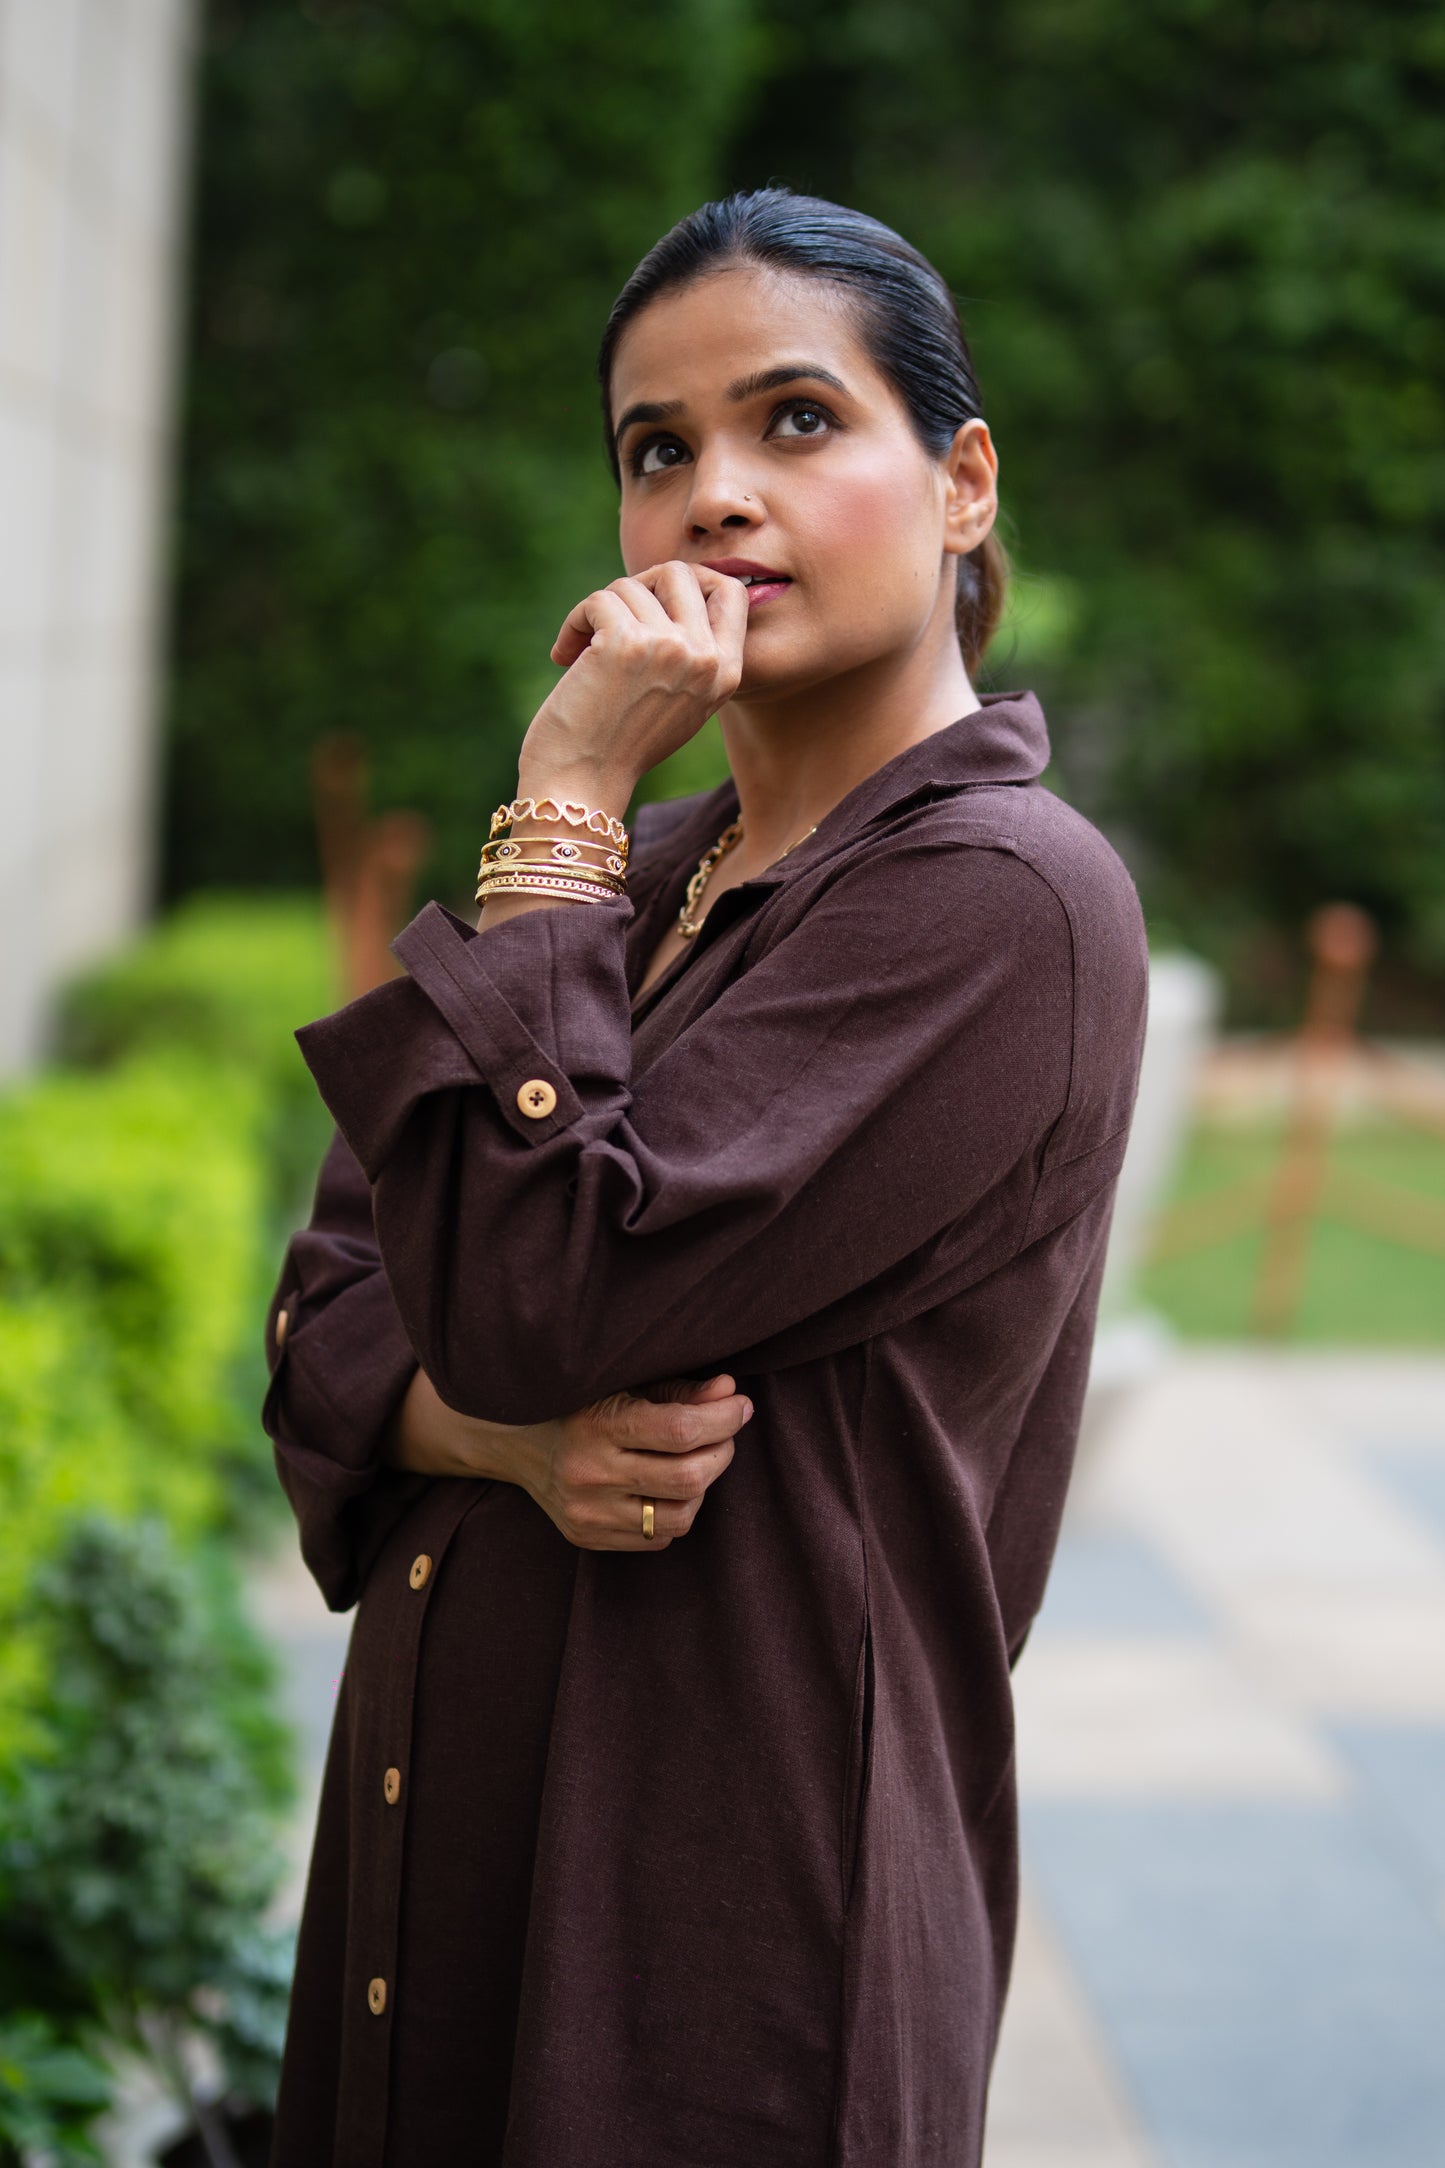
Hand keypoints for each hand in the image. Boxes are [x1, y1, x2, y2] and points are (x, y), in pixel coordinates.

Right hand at [382, 1367, 749, 1551]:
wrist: (513, 1441)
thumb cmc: (579, 1402)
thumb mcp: (624, 1384)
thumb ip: (678, 1391)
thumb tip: (730, 1392)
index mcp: (598, 1424)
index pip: (681, 1430)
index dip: (724, 1419)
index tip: (741, 1405)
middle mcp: (590, 1473)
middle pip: (687, 1477)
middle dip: (722, 1451)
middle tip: (725, 1433)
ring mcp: (587, 1513)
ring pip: (680, 1517)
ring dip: (703, 1488)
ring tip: (698, 1462)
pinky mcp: (587, 1537)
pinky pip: (658, 1538)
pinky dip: (676, 1512)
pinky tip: (668, 1488)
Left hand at [515, 561, 749, 811]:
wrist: (583, 787)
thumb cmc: (619, 747)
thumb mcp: (679, 703)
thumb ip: (690, 652)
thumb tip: (668, 587)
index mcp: (726, 674)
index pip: (732, 591)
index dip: (692, 581)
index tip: (653, 600)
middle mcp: (705, 659)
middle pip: (680, 573)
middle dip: (638, 586)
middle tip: (610, 618)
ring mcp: (669, 648)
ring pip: (630, 586)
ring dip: (596, 613)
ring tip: (581, 652)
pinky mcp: (625, 643)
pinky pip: (597, 600)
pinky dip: (574, 623)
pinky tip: (564, 657)